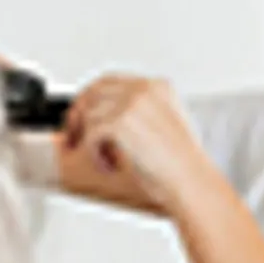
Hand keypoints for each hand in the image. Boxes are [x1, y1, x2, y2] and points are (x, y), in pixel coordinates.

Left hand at [63, 73, 211, 211]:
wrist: (191, 181)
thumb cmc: (182, 165)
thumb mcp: (163, 128)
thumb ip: (137, 116)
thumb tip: (102, 121)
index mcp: (157, 87)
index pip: (111, 81)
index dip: (91, 100)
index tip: (82, 117)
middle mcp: (144, 89)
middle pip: (94, 91)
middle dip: (78, 114)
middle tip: (72, 136)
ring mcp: (132, 103)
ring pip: (90, 114)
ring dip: (89, 140)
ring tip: (104, 160)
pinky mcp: (121, 122)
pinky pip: (91, 135)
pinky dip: (94, 154)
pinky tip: (109, 167)